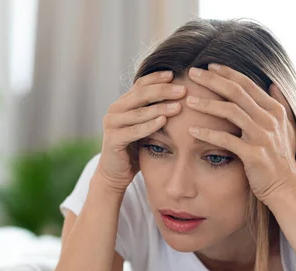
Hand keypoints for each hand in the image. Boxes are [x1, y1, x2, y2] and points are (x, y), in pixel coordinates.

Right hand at [97, 70, 186, 193]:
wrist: (116, 172)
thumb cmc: (135, 147)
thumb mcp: (145, 125)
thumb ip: (155, 110)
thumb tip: (182, 94)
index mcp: (124, 102)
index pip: (141, 84)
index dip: (158, 78)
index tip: (176, 74)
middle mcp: (116, 109)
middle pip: (141, 94)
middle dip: (164, 91)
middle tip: (183, 90)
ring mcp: (112, 123)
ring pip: (140, 112)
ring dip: (160, 108)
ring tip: (178, 106)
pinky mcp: (113, 139)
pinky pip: (134, 130)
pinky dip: (149, 125)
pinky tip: (163, 121)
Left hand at [185, 64, 295, 204]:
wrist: (286, 188)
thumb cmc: (282, 159)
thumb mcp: (287, 128)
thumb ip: (281, 104)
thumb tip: (274, 84)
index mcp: (275, 110)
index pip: (247, 84)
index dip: (227, 73)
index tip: (208, 67)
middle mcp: (269, 120)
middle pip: (236, 92)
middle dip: (212, 81)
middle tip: (192, 73)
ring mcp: (262, 136)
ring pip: (230, 112)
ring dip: (207, 104)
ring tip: (188, 101)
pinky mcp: (253, 154)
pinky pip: (226, 140)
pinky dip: (207, 134)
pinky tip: (191, 132)